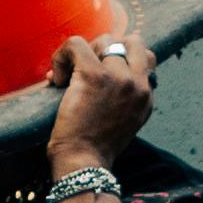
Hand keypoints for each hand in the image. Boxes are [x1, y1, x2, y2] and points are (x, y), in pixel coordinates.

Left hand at [46, 27, 154, 176]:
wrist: (83, 163)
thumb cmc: (94, 148)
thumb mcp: (124, 124)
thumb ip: (126, 100)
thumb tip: (108, 78)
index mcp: (146, 96)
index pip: (146, 58)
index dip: (121, 58)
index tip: (101, 74)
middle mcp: (138, 84)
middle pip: (131, 41)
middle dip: (107, 48)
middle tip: (86, 69)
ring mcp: (119, 78)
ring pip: (104, 39)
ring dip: (83, 53)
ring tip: (69, 76)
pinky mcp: (95, 75)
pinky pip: (76, 44)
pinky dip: (61, 56)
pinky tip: (56, 79)